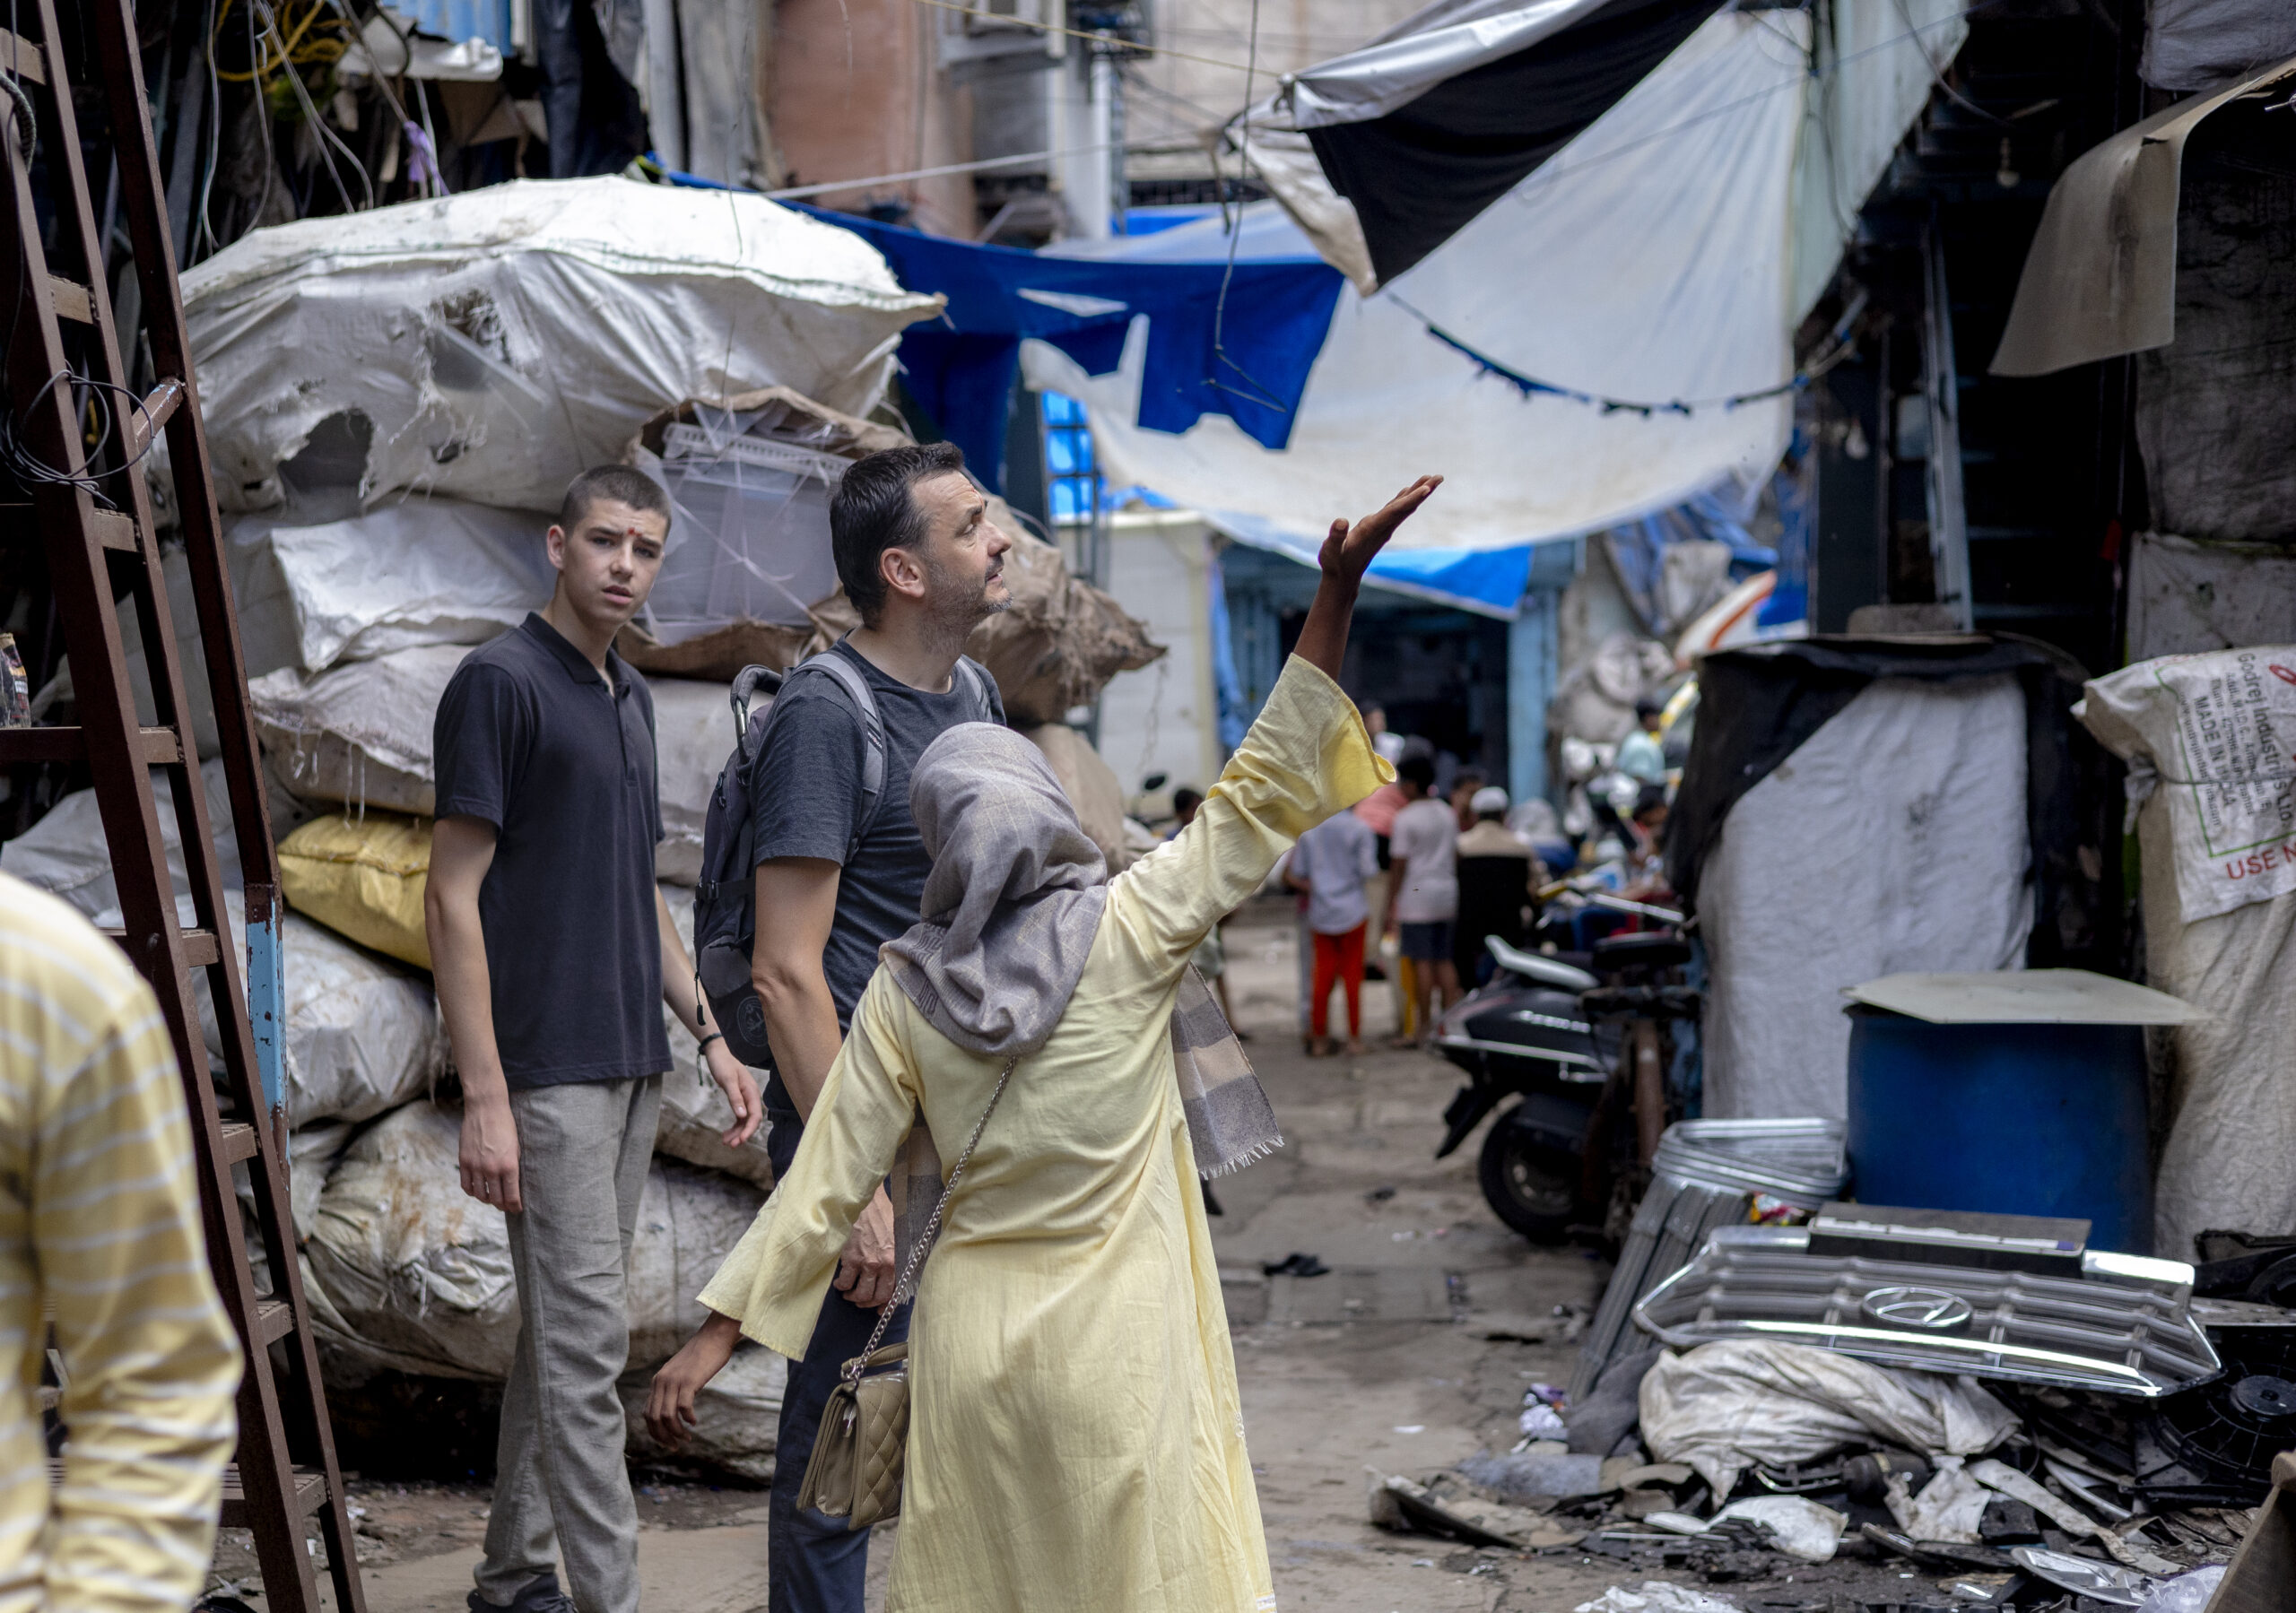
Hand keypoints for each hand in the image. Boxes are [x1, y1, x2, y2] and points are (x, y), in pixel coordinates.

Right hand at [459, 1093, 521, 1212]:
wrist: (486, 1108)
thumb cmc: (506, 1126)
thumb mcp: (517, 1147)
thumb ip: (514, 1167)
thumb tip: (513, 1185)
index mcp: (509, 1165)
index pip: (512, 1196)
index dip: (515, 1206)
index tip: (517, 1209)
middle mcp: (492, 1169)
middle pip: (496, 1199)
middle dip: (502, 1205)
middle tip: (506, 1206)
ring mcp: (476, 1166)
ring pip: (480, 1195)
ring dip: (487, 1200)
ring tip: (492, 1198)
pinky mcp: (464, 1162)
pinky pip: (466, 1186)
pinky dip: (472, 1192)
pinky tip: (478, 1190)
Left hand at [646, 1312, 740, 1448]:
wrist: (714, 1337)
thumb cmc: (701, 1356)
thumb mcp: (680, 1373)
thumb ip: (672, 1388)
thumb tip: (672, 1410)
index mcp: (657, 1381)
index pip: (647, 1414)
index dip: (655, 1433)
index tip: (667, 1441)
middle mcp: (661, 1381)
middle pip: (654, 1418)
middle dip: (663, 1437)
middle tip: (676, 1446)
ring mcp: (674, 1380)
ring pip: (667, 1416)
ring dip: (676, 1432)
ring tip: (687, 1438)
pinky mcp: (689, 1380)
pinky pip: (683, 1407)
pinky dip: (687, 1418)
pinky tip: (694, 1421)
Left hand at [705, 1040, 761, 1146]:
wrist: (717, 1053)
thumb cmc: (723, 1064)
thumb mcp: (727, 1080)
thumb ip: (735, 1098)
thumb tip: (742, 1115)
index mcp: (751, 1092)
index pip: (755, 1115)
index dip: (749, 1129)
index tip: (740, 1141)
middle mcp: (750, 1096)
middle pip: (751, 1120)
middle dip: (742, 1134)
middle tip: (730, 1145)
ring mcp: (745, 1098)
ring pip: (744, 1120)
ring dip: (737, 1132)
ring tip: (725, 1142)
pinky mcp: (737, 1099)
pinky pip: (739, 1117)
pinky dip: (733, 1126)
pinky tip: (725, 1134)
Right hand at [832, 1186, 897, 1310]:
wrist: (867, 1202)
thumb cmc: (884, 1216)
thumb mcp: (900, 1237)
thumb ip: (898, 1257)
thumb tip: (894, 1277)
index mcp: (899, 1260)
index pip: (895, 1291)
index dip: (886, 1305)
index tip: (879, 1310)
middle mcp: (885, 1265)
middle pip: (877, 1297)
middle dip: (868, 1302)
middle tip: (861, 1300)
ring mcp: (868, 1263)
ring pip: (861, 1294)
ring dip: (853, 1297)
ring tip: (849, 1293)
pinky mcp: (852, 1259)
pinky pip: (845, 1282)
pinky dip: (841, 1286)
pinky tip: (840, 1283)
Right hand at [1318, 476, 1441, 584]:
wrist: (1343, 579)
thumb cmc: (1335, 564)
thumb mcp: (1331, 551)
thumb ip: (1336, 537)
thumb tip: (1341, 521)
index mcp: (1371, 530)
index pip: (1395, 512)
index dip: (1411, 500)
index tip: (1427, 489)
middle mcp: (1382, 528)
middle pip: (1407, 506)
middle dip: (1423, 491)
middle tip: (1439, 477)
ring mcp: (1382, 528)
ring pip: (1404, 507)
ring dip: (1418, 492)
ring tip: (1431, 478)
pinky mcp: (1379, 529)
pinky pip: (1396, 510)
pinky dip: (1405, 498)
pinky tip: (1409, 490)